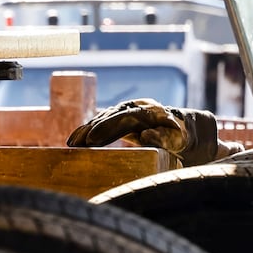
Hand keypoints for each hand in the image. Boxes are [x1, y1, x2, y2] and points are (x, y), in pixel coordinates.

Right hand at [66, 98, 221, 165]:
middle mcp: (134, 107)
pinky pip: (101, 123)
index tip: (92, 139)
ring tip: (70, 145)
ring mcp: (126, 112)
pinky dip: (87, 131)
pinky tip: (73, 141)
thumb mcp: (179, 138)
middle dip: (91, 129)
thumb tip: (146, 134)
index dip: (107, 127)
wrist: (182, 128)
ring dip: (85, 131)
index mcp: (148, 110)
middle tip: (76, 144)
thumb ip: (166, 136)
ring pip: (102, 119)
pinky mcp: (120, 119)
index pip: (124, 117)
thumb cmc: (181, 136)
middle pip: (109, 116)